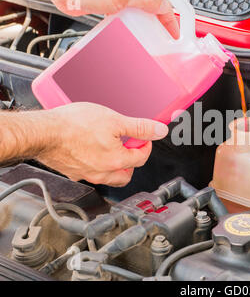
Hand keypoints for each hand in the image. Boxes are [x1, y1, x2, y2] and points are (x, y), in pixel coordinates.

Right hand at [36, 102, 168, 186]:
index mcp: (117, 161)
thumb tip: (159, 130)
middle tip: (130, 145)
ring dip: (117, 165)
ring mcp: (86, 174)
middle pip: (127, 174)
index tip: (144, 137)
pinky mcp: (73, 172)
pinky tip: (93, 150)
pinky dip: (98, 165)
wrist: (44, 132)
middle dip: (133, 160)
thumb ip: (140, 127)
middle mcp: (103, 173)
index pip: (142, 157)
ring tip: (113, 148)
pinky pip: (92, 173)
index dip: (146, 144)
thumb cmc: (74, 126)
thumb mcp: (115, 120)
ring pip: (110, 177)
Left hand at [49, 0, 178, 37]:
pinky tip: (129, 30)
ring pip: (141, 10)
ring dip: (144, 23)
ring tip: (147, 35)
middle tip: (164, 35)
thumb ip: (148, 0)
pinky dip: (130, 24)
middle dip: (159, 19)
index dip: (171, 15)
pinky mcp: (111, 2)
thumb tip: (165, 7)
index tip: (174, 31)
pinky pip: (127, 15)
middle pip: (154, 3)